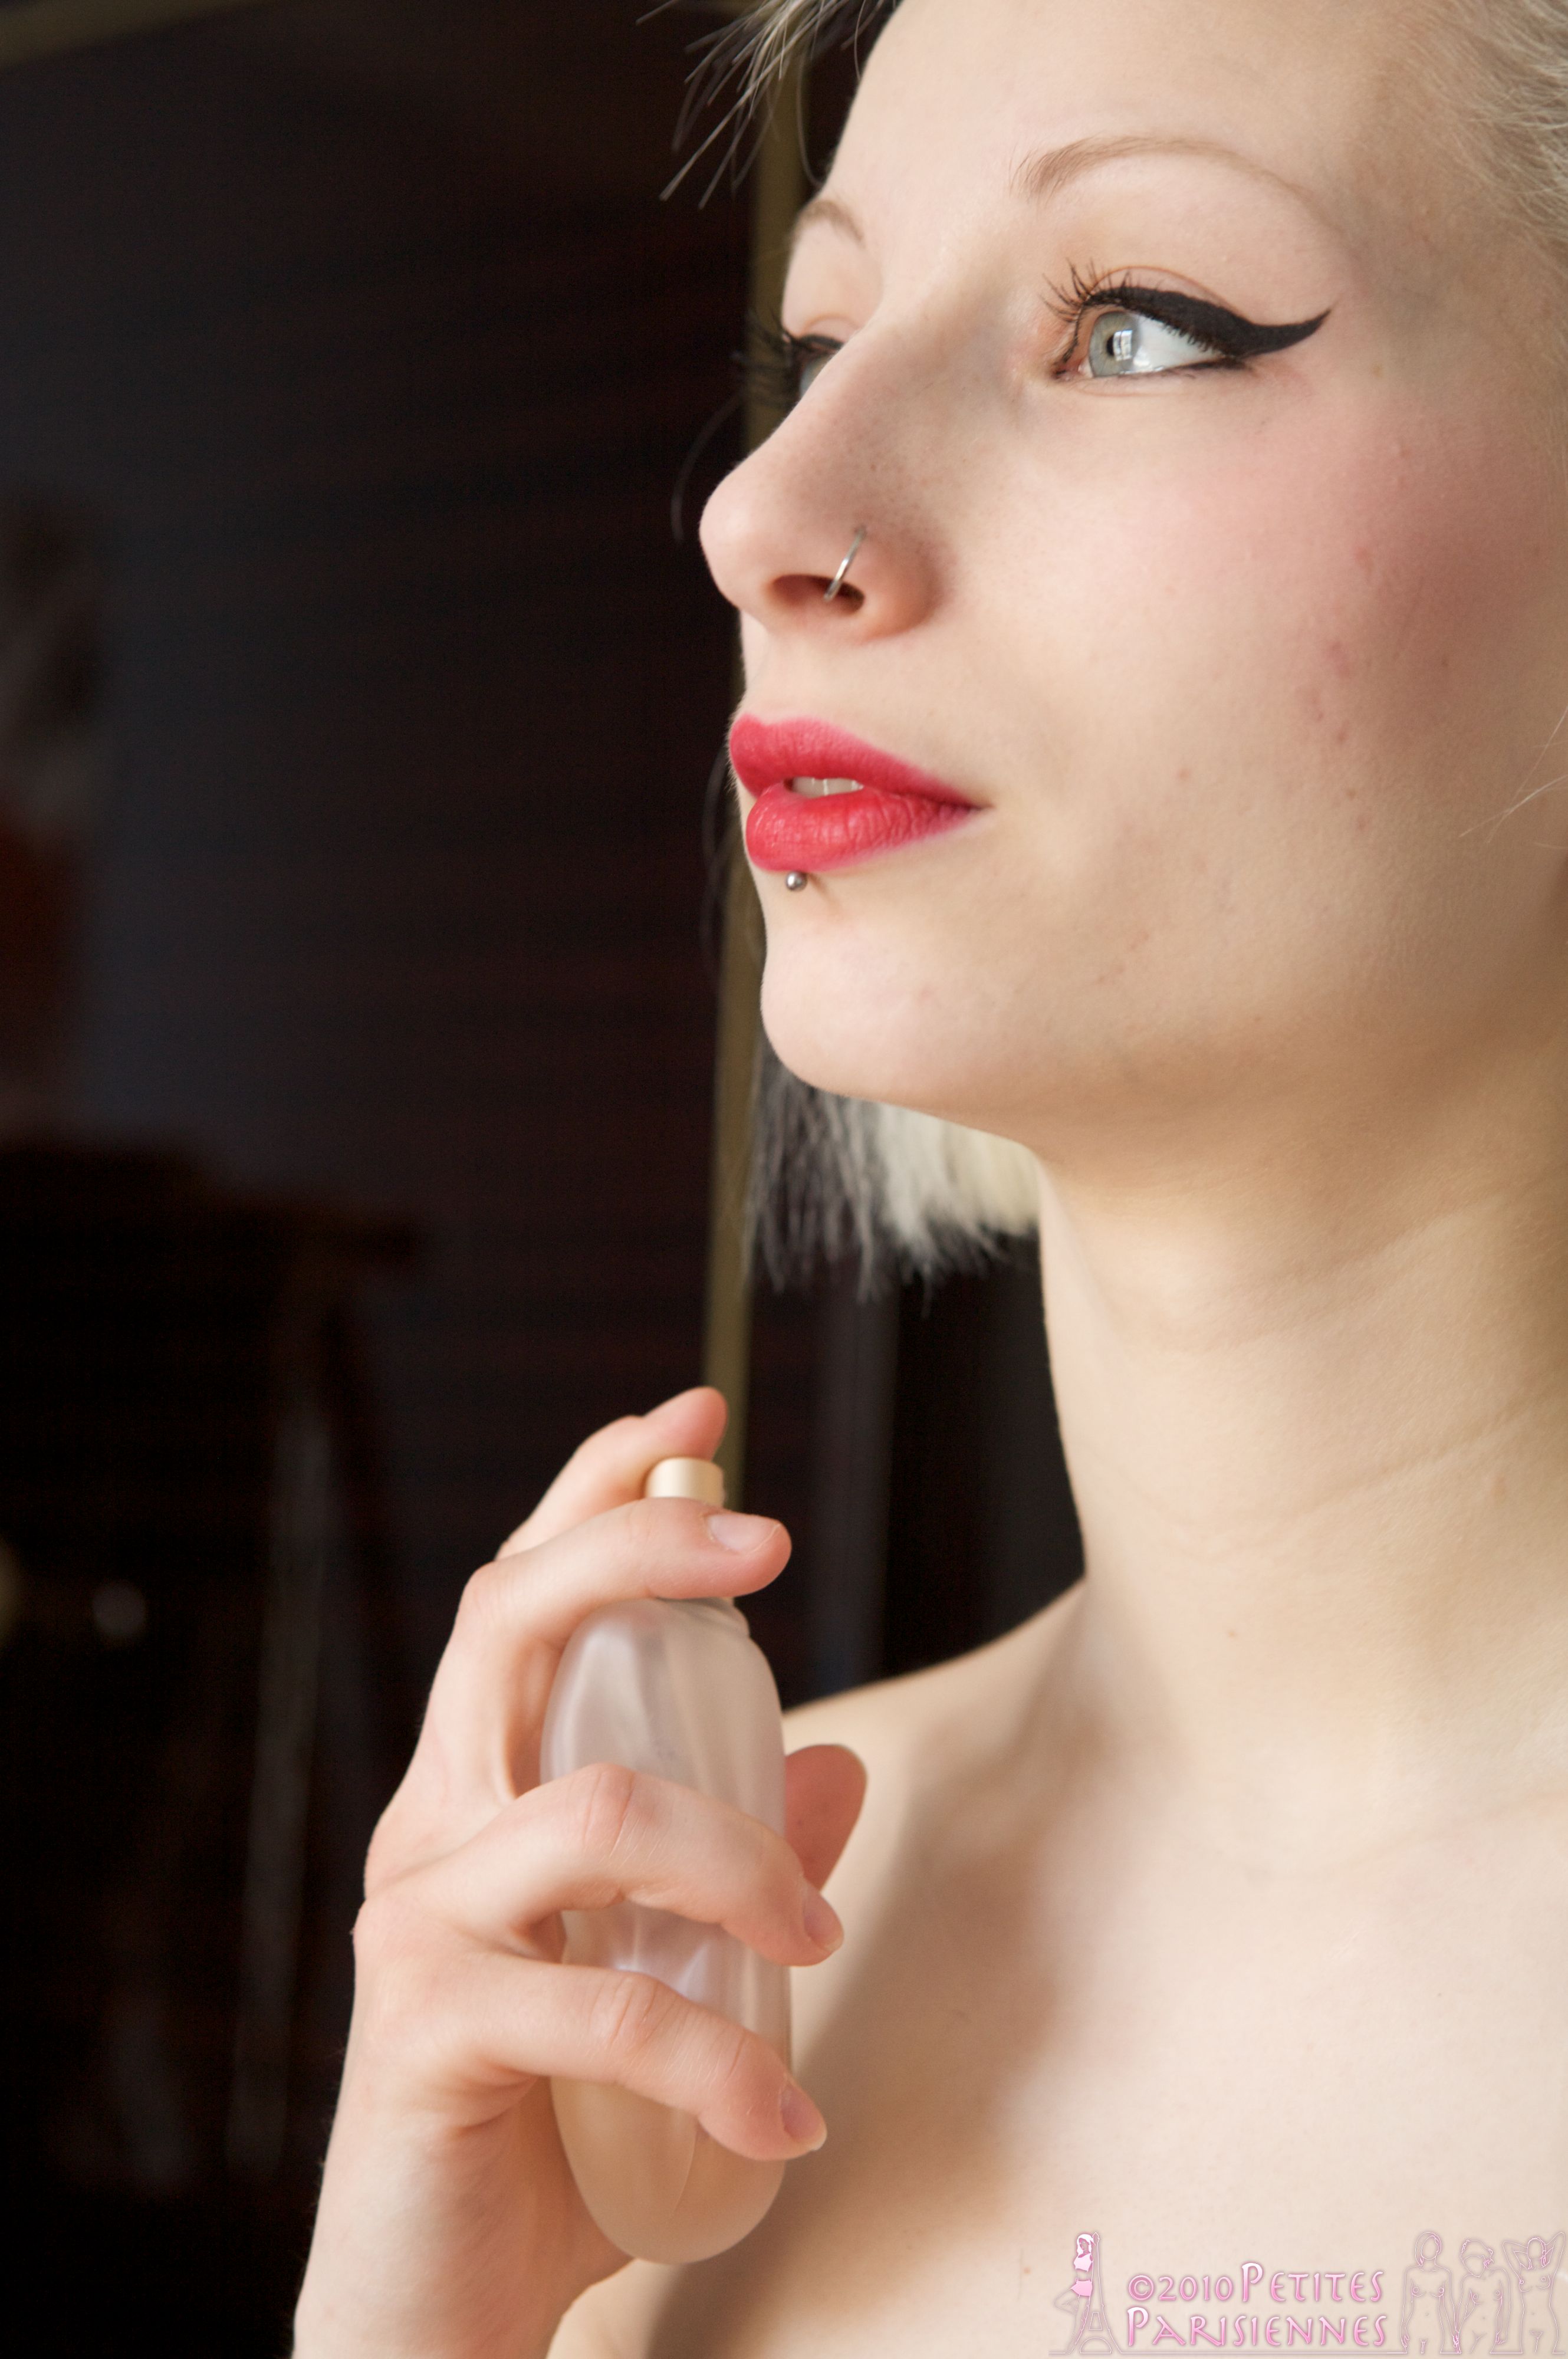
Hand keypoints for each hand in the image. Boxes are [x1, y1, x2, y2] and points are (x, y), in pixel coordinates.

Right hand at [294, 1387, 866, 2358]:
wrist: (432, 2300)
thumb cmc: (550, 2118)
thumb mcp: (658, 1967)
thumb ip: (733, 1864)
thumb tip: (837, 1762)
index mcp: (479, 1788)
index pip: (522, 1594)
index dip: (597, 1488)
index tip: (696, 1415)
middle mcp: (433, 1824)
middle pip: (511, 1622)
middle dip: (638, 1552)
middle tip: (771, 1545)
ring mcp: (418, 1919)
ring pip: (594, 1808)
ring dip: (742, 1858)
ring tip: (819, 1943)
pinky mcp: (425, 2028)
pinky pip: (599, 2002)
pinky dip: (717, 2057)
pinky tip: (786, 2119)